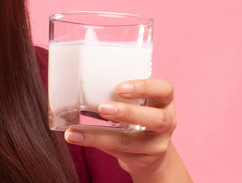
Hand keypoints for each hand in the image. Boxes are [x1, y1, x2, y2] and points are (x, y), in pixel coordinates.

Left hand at [63, 79, 191, 181]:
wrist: (150, 155)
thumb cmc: (137, 117)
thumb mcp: (138, 102)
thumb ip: (119, 93)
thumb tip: (77, 81)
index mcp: (164, 101)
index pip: (164, 89)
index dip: (144, 87)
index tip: (119, 88)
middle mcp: (166, 123)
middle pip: (157, 119)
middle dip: (128, 113)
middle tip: (102, 108)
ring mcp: (156, 145)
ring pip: (131, 142)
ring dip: (100, 135)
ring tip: (76, 130)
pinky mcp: (141, 160)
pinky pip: (116, 152)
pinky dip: (93, 143)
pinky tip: (75, 137)